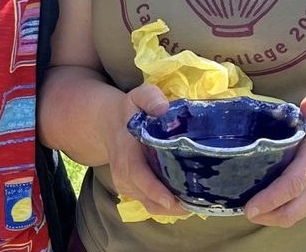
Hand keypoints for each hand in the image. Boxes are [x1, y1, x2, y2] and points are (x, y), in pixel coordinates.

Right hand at [105, 83, 187, 215]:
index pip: (138, 175)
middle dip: (171, 204)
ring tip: (196, 203)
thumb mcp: (139, 96)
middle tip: (197, 205)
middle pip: (147, 195)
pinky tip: (185, 201)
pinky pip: (150, 204)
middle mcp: (123, 172)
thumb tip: (163, 109)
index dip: (154, 190)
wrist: (108, 123)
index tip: (171, 200)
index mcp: (126, 151)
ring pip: (150, 204)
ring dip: (172, 208)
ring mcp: (126, 184)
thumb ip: (151, 98)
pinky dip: (167, 207)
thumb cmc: (130, 110)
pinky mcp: (132, 190)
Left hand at [242, 90, 305, 226]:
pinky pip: (301, 212)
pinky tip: (269, 204)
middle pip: (291, 211)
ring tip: (252, 208)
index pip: (292, 186)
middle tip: (243, 209)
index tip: (249, 206)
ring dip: (272, 217)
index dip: (270, 199)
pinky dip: (283, 212)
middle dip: (265, 215)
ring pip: (295, 216)